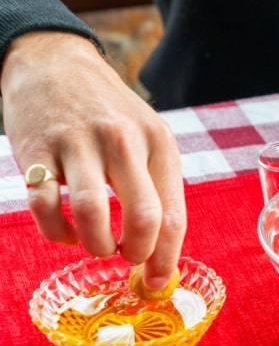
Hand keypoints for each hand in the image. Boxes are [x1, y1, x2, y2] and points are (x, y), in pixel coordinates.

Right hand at [1, 31, 185, 288]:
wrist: (54, 64)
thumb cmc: (109, 113)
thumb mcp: (148, 136)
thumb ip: (157, 186)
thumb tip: (163, 252)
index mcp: (159, 142)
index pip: (173, 213)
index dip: (168, 256)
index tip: (159, 281)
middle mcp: (123, 141)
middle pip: (143, 216)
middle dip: (138, 253)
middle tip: (128, 259)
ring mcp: (78, 144)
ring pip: (93, 215)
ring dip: (96, 245)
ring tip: (98, 246)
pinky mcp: (37, 150)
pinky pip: (46, 207)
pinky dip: (58, 233)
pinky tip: (67, 231)